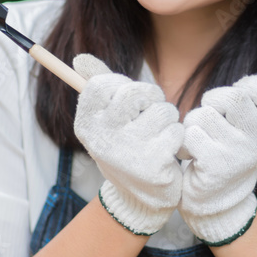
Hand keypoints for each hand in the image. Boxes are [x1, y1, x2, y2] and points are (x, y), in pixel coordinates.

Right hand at [72, 53, 183, 234]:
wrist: (140, 198)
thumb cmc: (125, 149)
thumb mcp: (107, 119)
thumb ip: (97, 86)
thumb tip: (80, 58)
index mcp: (86, 125)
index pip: (100, 84)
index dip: (122, 85)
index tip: (129, 100)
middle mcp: (103, 138)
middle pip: (135, 92)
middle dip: (151, 99)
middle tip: (150, 114)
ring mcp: (128, 151)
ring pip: (162, 109)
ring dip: (167, 120)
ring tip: (158, 136)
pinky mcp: (153, 164)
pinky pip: (176, 131)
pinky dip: (177, 138)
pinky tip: (168, 152)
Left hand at [179, 71, 256, 244]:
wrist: (216, 198)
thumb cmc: (227, 151)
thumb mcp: (246, 126)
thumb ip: (254, 100)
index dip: (254, 84)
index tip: (241, 92)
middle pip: (235, 96)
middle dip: (214, 98)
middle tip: (213, 113)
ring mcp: (238, 154)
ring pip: (205, 114)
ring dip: (195, 122)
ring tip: (202, 138)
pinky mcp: (215, 166)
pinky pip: (191, 135)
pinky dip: (186, 142)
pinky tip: (194, 156)